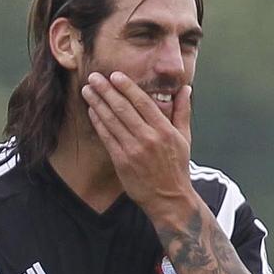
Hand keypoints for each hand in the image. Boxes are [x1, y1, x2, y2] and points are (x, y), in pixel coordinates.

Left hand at [81, 72, 196, 221]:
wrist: (169, 198)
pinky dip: (99, 123)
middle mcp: (148, 138)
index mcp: (165, 130)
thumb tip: (186, 89)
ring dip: (97, 104)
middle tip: (94, 77)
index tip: (115, 75)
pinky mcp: (122, 162)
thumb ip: (182, 111)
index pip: (143, 103)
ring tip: (87, 90)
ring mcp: (133, 150)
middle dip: (107, 91)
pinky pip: (107, 138)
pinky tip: (92, 111)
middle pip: (124, 109)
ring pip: (112, 121)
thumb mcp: (184, 138)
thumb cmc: (177, 167)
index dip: (127, 87)